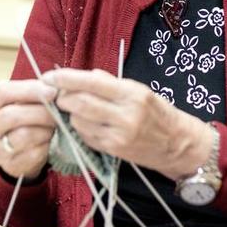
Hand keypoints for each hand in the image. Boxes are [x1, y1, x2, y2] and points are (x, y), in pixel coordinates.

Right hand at [0, 79, 57, 179]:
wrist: (15, 149)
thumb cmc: (18, 116)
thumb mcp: (17, 101)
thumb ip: (31, 91)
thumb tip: (54, 87)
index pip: (2, 93)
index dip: (29, 91)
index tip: (51, 91)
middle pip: (12, 116)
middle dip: (40, 111)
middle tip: (57, 110)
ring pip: (25, 136)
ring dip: (45, 128)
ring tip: (53, 124)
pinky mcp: (10, 166)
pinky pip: (33, 154)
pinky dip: (46, 145)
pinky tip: (48, 140)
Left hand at [44, 68, 211, 179]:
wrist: (177, 144)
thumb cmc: (157, 112)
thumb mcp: (139, 90)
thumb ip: (110, 83)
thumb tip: (81, 76)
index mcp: (132, 94)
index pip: (92, 83)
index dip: (66, 79)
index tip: (49, 75)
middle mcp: (125, 115)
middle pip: (80, 103)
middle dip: (63, 97)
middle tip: (58, 93)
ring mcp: (118, 135)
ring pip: (79, 121)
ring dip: (71, 113)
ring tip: (78, 108)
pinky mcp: (113, 150)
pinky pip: (85, 136)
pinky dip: (80, 127)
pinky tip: (88, 123)